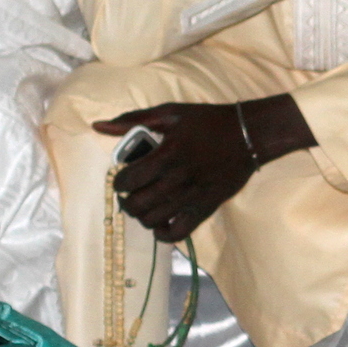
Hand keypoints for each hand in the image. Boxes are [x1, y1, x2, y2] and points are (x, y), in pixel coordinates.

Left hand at [93, 95, 313, 243]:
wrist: (249, 134)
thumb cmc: (208, 121)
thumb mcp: (170, 113)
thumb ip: (133, 119)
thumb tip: (98, 126)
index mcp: (165, 156)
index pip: (127, 181)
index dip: (119, 183)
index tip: (124, 179)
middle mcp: (176, 180)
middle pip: (137, 205)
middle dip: (128, 202)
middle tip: (132, 195)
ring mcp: (192, 196)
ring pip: (154, 221)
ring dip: (144, 216)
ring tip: (147, 207)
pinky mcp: (206, 207)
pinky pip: (179, 232)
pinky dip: (165, 234)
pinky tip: (162, 224)